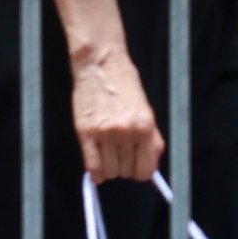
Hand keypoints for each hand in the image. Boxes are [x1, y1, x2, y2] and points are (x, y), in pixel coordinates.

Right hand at [69, 47, 163, 183]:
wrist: (101, 65)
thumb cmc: (125, 85)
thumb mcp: (146, 110)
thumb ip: (151, 138)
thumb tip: (150, 165)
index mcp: (146, 127)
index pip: (146, 170)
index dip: (141, 171)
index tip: (136, 167)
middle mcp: (127, 133)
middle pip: (127, 172)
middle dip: (124, 167)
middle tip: (120, 155)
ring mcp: (106, 134)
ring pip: (110, 172)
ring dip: (109, 168)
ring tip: (108, 155)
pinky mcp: (86, 133)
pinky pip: (92, 166)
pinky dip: (95, 173)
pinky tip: (96, 169)